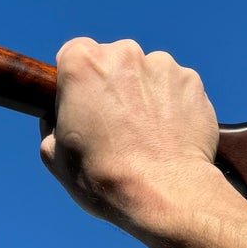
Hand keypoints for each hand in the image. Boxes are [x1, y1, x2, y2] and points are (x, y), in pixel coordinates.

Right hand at [38, 37, 226, 246]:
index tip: (82, 103)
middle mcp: (124, 53)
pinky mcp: (193, 83)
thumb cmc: (103, 176)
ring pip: (147, 74)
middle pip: (113, 60)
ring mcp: (163, 65)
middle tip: (114, 124)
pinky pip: (176, 88)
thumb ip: (53, 126)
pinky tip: (167, 135)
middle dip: (112, 85)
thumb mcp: (54, 155)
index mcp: (83, 62)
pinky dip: (172, 105)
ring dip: (144, 94)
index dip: (75, 81)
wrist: (164, 194)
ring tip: (145, 134)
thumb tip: (60, 122)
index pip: (72, 54)